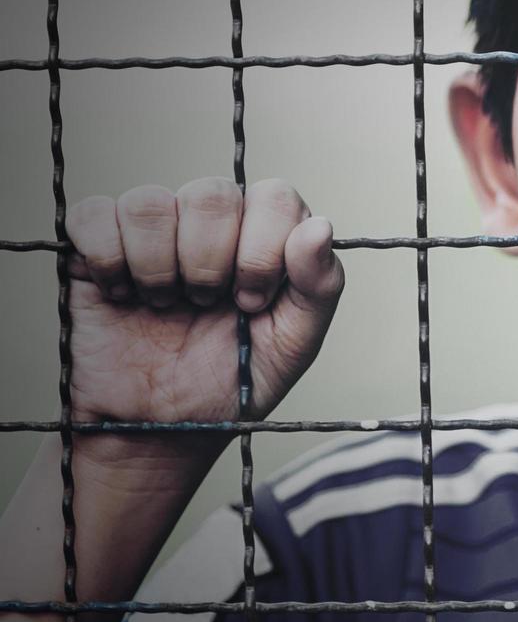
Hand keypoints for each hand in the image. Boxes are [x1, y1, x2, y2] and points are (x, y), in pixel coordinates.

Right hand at [62, 178, 343, 477]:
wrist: (159, 428)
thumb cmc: (231, 382)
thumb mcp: (293, 344)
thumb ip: (320, 285)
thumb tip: (321, 227)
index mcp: (266, 235)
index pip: (274, 196)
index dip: (262, 248)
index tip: (251, 302)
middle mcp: (212, 222)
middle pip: (211, 193)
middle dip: (209, 262)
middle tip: (205, 306)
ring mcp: (153, 230)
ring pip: (149, 203)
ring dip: (157, 266)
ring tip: (164, 305)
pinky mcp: (96, 244)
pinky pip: (93, 215)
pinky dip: (107, 259)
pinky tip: (121, 295)